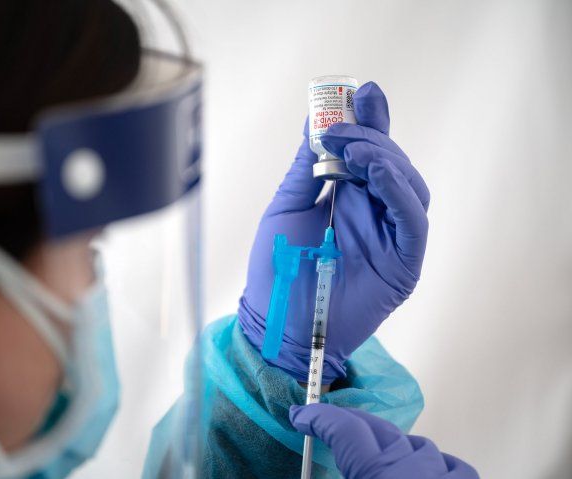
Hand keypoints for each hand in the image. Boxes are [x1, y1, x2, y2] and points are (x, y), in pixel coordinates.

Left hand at [238, 82, 429, 381]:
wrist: (274, 320)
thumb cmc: (277, 267)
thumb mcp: (286, 206)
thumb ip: (306, 167)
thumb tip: (316, 120)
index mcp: (350, 200)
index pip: (370, 154)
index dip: (371, 122)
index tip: (363, 91)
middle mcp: (375, 215)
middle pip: (393, 165)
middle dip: (372, 137)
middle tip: (342, 125)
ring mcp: (392, 239)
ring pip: (409, 187)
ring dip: (384, 159)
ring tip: (353, 148)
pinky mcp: (403, 264)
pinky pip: (413, 221)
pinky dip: (399, 191)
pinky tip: (375, 172)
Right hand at [289, 404, 477, 478]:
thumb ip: (332, 474)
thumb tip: (313, 469)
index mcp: (376, 473)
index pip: (343, 429)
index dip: (318, 416)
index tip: (303, 415)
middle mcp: (409, 469)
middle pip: (377, 428)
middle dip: (350, 423)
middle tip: (329, 427)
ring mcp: (439, 477)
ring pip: (416, 444)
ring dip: (393, 445)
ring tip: (378, 457)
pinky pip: (451, 464)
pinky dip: (434, 463)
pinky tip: (424, 468)